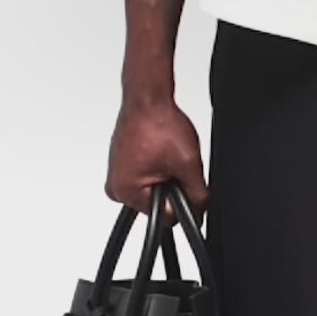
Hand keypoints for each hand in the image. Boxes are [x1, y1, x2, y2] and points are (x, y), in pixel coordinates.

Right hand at [107, 92, 208, 226]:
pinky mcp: (121, 166)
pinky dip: (156, 167)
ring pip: (153, 190)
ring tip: (164, 153)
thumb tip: (200, 211)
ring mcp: (117, 176)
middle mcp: (116, 187)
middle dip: (171, 186)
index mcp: (126, 192)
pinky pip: (144, 177)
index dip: (181, 201)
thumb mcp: (187, 163)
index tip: (182, 180)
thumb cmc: (158, 123)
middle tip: (173, 162)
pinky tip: (158, 151)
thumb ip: (197, 194)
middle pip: (158, 204)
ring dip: (164, 176)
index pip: (165, 216)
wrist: (147, 99)